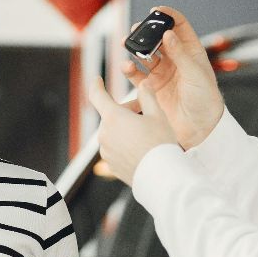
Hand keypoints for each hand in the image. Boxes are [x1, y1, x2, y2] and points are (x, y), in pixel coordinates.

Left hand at [86, 70, 178, 185]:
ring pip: (114, 132)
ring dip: (126, 129)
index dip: (96, 85)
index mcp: (113, 117)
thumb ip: (148, 96)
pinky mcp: (111, 165)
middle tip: (147, 114)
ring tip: (147, 135)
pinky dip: (125, 145)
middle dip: (127, 112)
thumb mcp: (158, 114)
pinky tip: (143, 149)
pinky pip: (116, 148)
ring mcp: (106, 151)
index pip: (97, 95)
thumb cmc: (160, 143)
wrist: (161, 176)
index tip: (96, 80)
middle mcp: (104, 134)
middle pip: (112, 116)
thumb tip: (144, 84)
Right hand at [119, 6, 225, 148]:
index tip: (156, 10)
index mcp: (191, 51)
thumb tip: (168, 33)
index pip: (179, 26)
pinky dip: (129, 69)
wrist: (200, 128)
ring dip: (134, 48)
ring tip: (127, 44)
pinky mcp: (152, 88)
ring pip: (144, 54)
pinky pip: (136, 75)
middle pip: (157, 38)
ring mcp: (162, 73)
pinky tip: (127, 67)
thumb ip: (180, 54)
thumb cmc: (205, 100)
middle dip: (146, 31)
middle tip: (137, 29)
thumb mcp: (196, 74)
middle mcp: (175, 60)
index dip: (168, 16)